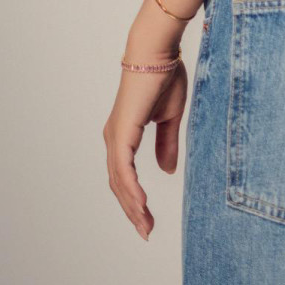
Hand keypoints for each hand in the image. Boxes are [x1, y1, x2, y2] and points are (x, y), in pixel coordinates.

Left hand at [103, 56, 187, 239]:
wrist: (158, 52)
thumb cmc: (165, 77)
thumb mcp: (170, 118)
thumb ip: (166, 144)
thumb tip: (166, 171)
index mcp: (124, 134)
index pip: (125, 175)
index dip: (135, 199)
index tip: (148, 220)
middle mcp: (114, 138)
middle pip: (119, 184)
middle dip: (133, 210)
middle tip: (146, 231)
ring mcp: (115, 136)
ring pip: (119, 182)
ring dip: (132, 206)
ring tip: (145, 226)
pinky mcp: (121, 132)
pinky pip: (123, 169)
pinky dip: (131, 189)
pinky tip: (140, 205)